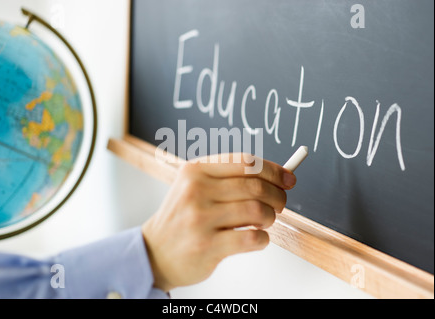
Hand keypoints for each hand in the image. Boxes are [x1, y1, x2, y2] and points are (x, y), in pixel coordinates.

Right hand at [141, 153, 295, 291]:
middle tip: (279, 204)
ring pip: (257, 211)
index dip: (274, 170)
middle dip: (277, 196)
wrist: (155, 251)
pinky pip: (252, 238)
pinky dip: (263, 239)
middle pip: (255, 186)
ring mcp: (200, 219)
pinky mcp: (207, 246)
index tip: (288, 179)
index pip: (246, 162)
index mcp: (195, 170)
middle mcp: (196, 191)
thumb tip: (279, 176)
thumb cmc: (183, 217)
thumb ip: (231, 178)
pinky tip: (255, 238)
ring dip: (270, 218)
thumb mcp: (196, 187)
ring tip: (264, 222)